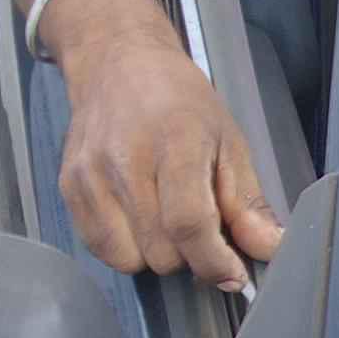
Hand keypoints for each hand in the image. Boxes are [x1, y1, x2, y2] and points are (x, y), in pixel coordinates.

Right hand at [57, 26, 283, 288]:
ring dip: (156, 253)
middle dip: (190, 255)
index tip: (233, 275)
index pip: (189, 225)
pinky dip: (125, 246)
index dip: (215, 262)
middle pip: (161, 251)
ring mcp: (91, 175)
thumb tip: (269, 248)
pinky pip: (100, 248)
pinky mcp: (69, 186)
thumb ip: (247, 201)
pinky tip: (139, 218)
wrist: (117, 62)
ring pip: (130, 258)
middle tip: (200, 229)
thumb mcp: (228, 141)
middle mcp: (126, 161)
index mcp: (175, 143)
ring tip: (167, 221)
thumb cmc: (178, 100)